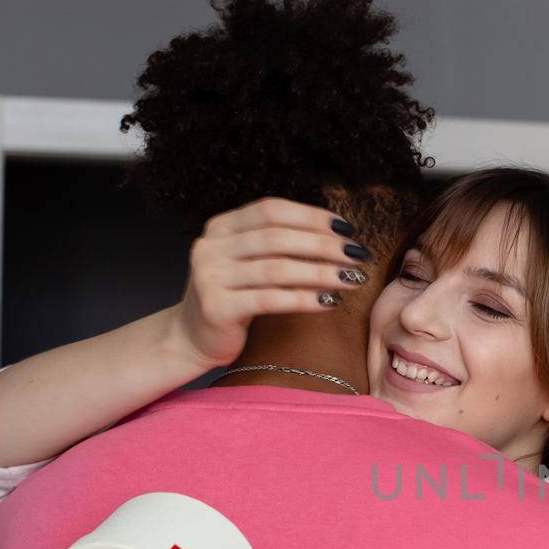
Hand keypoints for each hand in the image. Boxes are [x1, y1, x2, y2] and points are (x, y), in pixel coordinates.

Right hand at [169, 197, 375, 368]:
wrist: (191, 338)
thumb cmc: (232, 298)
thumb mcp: (248, 262)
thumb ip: (277, 245)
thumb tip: (337, 236)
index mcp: (220, 227)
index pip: (271, 210)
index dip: (311, 216)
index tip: (346, 228)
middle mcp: (211, 247)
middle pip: (277, 237)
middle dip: (324, 245)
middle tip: (357, 255)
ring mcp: (211, 276)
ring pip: (277, 268)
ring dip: (321, 272)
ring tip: (352, 278)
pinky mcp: (217, 307)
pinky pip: (270, 299)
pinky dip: (304, 299)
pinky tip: (329, 302)